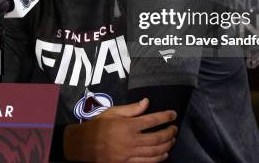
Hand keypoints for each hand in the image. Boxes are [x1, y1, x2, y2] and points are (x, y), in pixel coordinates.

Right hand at [63, 98, 177, 161]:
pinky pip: (148, 162)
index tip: (173, 114)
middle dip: (170, 132)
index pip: (152, 120)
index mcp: (128, 126)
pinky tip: (164, 154)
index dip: (166, 117)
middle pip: (158, 137)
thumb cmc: (98, 126)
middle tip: (174, 128)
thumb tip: (146, 102)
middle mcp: (132, 140)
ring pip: (156, 151)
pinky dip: (159, 158)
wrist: (84, 145)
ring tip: (172, 140)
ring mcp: (131, 154)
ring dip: (167, 145)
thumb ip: (131, 109)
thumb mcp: (112, 112)